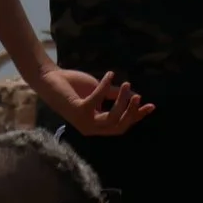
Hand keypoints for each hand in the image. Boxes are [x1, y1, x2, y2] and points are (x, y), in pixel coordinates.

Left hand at [29, 66, 152, 136]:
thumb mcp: (99, 90)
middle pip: (119, 126)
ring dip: (122, 101)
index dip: (137, 117)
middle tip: (137, 95)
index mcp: (97, 125)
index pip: (121, 126)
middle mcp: (91, 128)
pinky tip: (109, 74)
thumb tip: (136, 94)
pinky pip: (99, 100)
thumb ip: (115, 95)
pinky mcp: (78, 111)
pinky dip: (106, 86)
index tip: (151, 106)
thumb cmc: (73, 86)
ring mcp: (84, 122)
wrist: (50, 79)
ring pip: (112, 118)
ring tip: (125, 83)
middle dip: (131, 112)